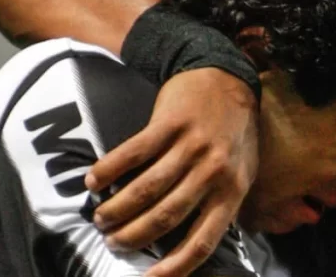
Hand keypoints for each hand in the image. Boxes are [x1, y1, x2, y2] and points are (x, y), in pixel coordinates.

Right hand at [85, 68, 258, 276]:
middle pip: (165, 217)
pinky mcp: (169, 123)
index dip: (175, 267)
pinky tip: (92, 180)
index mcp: (232, 190)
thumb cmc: (234, 132)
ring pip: (146, 189)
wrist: (225, 79)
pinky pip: (132, 153)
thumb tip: (195, 244)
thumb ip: (223, 204)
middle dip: (133, 236)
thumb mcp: (242, 171)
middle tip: (113, 241)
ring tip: (102, 218)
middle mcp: (213, 171)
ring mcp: (190, 146)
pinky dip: (108, 170)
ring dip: (118, 209)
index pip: (203, 240)